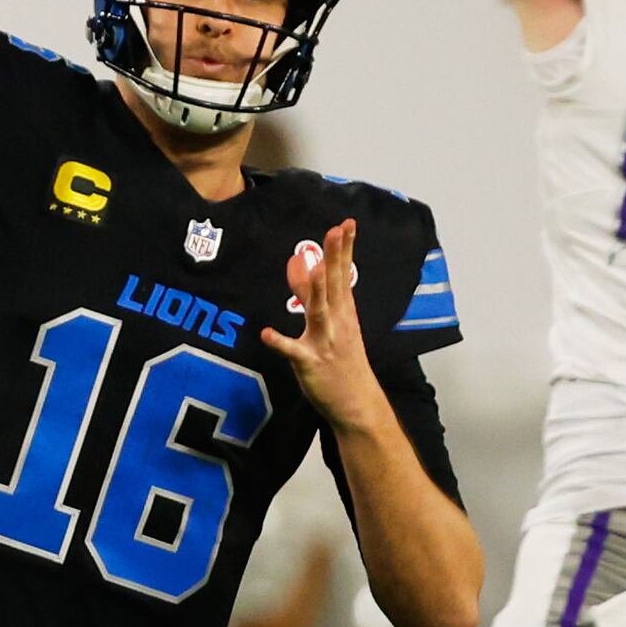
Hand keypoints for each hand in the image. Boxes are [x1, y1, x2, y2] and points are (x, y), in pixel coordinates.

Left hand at [259, 220, 390, 432]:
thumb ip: (315, 294)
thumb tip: (302, 264)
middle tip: (336, 230)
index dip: (344, 248)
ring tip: (314, 267)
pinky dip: (281, 342)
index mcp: (343, 311)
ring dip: (316, 290)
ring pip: (319, 312)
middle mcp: (337, 322)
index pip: (344, 274)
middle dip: (335, 257)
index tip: (347, 223)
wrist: (357, 402)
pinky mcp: (310, 363)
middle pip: (335, 285)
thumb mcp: (335, 323)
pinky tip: (268, 334)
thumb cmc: (343, 360)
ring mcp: (325, 341)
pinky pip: (294, 351)